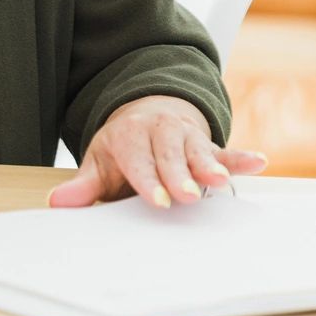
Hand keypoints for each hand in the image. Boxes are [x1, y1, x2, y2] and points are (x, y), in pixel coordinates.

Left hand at [48, 95, 266, 209]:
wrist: (147, 112)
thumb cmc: (124, 147)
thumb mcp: (101, 161)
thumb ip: (84, 186)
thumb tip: (57, 203)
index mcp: (130, 138)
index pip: (138, 161)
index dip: (148, 180)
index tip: (157, 199)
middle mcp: (160, 133)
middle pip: (170, 155)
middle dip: (179, 175)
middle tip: (186, 195)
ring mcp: (187, 137)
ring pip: (199, 151)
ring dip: (210, 166)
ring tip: (221, 181)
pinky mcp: (207, 145)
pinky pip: (225, 151)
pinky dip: (240, 158)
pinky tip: (257, 162)